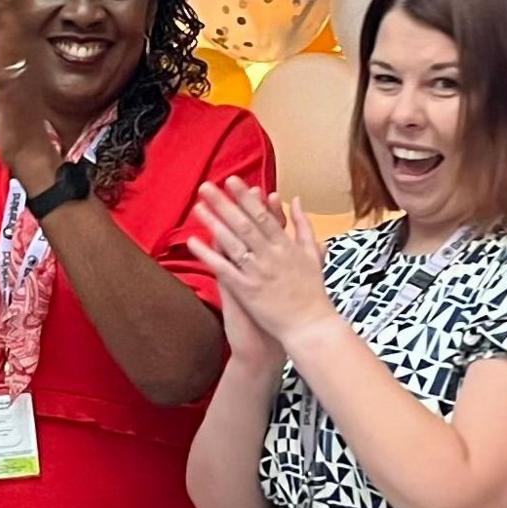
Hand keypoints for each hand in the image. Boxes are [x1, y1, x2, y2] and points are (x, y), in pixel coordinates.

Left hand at [0, 0, 57, 174]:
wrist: (36, 155)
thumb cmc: (27, 127)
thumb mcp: (18, 92)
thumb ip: (9, 71)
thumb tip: (1, 54)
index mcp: (24, 69)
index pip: (18, 32)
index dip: (10, 8)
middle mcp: (23, 74)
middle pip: (13, 35)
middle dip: (4, 8)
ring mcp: (17, 87)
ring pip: (5, 52)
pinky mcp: (9, 104)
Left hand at [186, 180, 335, 344]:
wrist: (310, 326)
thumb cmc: (312, 292)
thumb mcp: (313, 254)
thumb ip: (304, 226)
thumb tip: (297, 199)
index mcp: (287, 246)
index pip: (264, 216)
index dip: (247, 198)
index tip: (232, 181)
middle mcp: (272, 256)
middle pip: (245, 224)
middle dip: (225, 204)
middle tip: (207, 186)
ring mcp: (259, 272)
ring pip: (232, 243)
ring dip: (214, 223)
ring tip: (197, 207)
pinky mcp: (248, 291)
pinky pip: (224, 269)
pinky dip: (209, 255)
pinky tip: (193, 242)